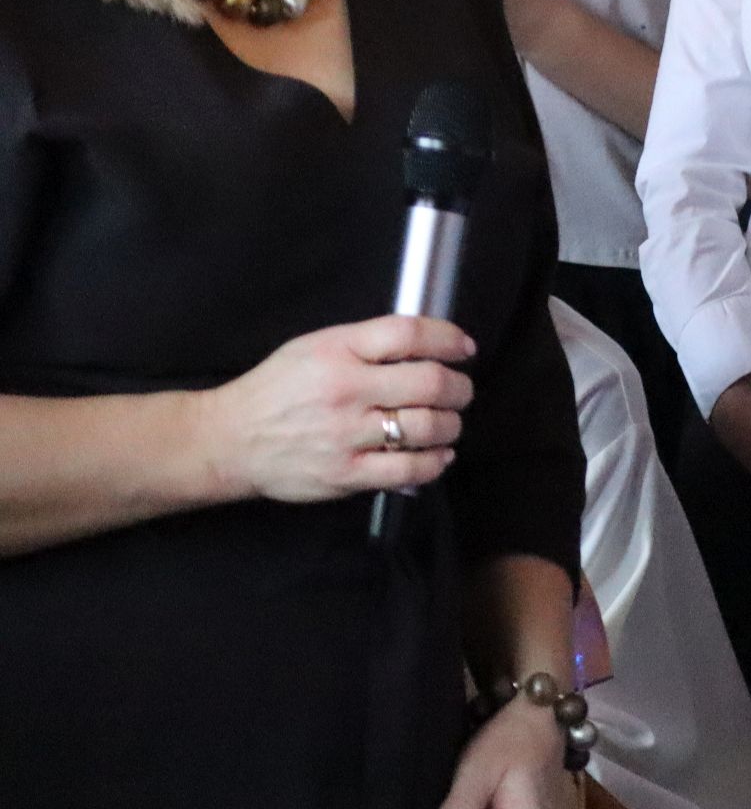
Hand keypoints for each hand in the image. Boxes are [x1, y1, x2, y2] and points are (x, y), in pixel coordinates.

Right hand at [201, 315, 476, 503]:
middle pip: (429, 383)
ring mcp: (346, 435)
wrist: (228, 440)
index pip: (408, 334)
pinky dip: (434, 462)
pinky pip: (408, 470)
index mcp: (336, 351)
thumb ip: (366, 343)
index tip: (464, 348)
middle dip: (459, 387)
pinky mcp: (345, 474)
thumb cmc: (275, 390)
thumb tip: (425, 344)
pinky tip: (438, 455)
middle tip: (461, 391)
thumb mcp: (313, 348)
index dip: (448, 338)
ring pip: (426, 427)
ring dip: (451, 425)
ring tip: (449, 423)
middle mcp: (345, 390)